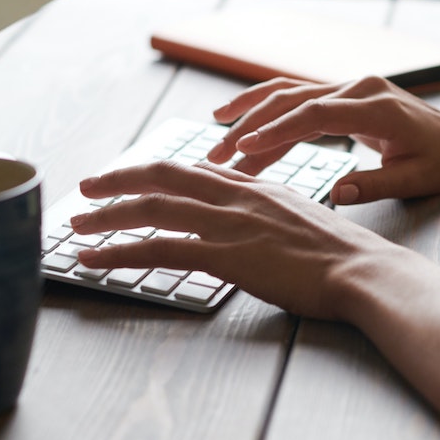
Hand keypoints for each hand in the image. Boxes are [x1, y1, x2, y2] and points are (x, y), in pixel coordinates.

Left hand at [71, 160, 407, 319]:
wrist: (362, 270)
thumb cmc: (342, 257)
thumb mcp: (302, 220)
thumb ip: (270, 215)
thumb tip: (253, 226)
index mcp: (255, 186)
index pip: (192, 170)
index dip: (153, 173)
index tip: (128, 179)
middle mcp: (236, 195)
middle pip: (162, 177)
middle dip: (117, 180)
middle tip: (86, 189)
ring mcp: (229, 223)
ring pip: (151, 209)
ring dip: (106, 217)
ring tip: (76, 227)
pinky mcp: (225, 255)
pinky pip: (159, 249)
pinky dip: (119, 253)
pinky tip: (94, 261)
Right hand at [207, 76, 439, 203]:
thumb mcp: (416, 179)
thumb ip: (375, 185)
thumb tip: (336, 195)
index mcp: (376, 107)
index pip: (317, 114)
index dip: (279, 130)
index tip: (245, 148)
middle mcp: (358, 88)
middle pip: (293, 99)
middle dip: (251, 126)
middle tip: (216, 155)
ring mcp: (349, 86)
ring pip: (289, 93)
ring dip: (250, 113)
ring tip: (215, 137)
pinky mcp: (342, 93)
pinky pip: (298, 98)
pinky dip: (267, 109)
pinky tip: (240, 123)